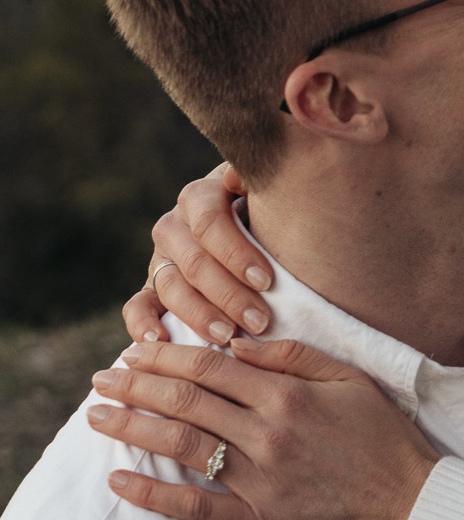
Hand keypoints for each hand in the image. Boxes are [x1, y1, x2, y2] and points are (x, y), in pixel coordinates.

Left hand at [87, 339, 438, 519]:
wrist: (413, 508)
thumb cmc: (386, 441)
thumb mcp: (351, 382)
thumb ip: (295, 358)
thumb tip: (238, 345)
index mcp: (287, 395)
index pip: (210, 365)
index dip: (165, 354)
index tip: (135, 349)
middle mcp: (266, 433)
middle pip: (185, 400)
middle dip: (135, 384)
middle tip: (101, 377)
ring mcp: (260, 481)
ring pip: (181, 446)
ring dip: (133, 427)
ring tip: (97, 416)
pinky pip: (194, 508)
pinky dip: (152, 494)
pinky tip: (119, 480)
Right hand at [123, 166, 276, 347]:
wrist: (256, 228)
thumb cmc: (269, 212)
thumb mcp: (267, 192)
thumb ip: (256, 184)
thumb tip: (236, 177)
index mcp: (201, 196)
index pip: (209, 222)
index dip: (235, 252)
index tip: (266, 281)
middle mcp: (175, 225)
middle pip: (194, 261)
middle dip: (229, 294)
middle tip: (260, 321)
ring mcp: (161, 258)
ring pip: (170, 286)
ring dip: (198, 314)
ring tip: (227, 336)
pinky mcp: (151, 289)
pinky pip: (137, 306)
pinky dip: (142, 324)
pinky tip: (159, 342)